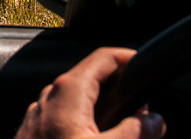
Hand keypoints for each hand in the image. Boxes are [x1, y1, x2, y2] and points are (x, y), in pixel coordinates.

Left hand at [15, 47, 165, 138]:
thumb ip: (133, 133)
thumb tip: (154, 121)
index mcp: (69, 91)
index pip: (102, 58)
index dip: (126, 58)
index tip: (143, 65)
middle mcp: (50, 95)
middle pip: (91, 76)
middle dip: (118, 87)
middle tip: (142, 106)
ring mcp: (40, 112)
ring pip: (77, 97)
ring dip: (102, 105)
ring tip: (124, 124)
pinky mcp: (36, 130)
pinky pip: (66, 115)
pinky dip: (86, 119)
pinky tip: (96, 136)